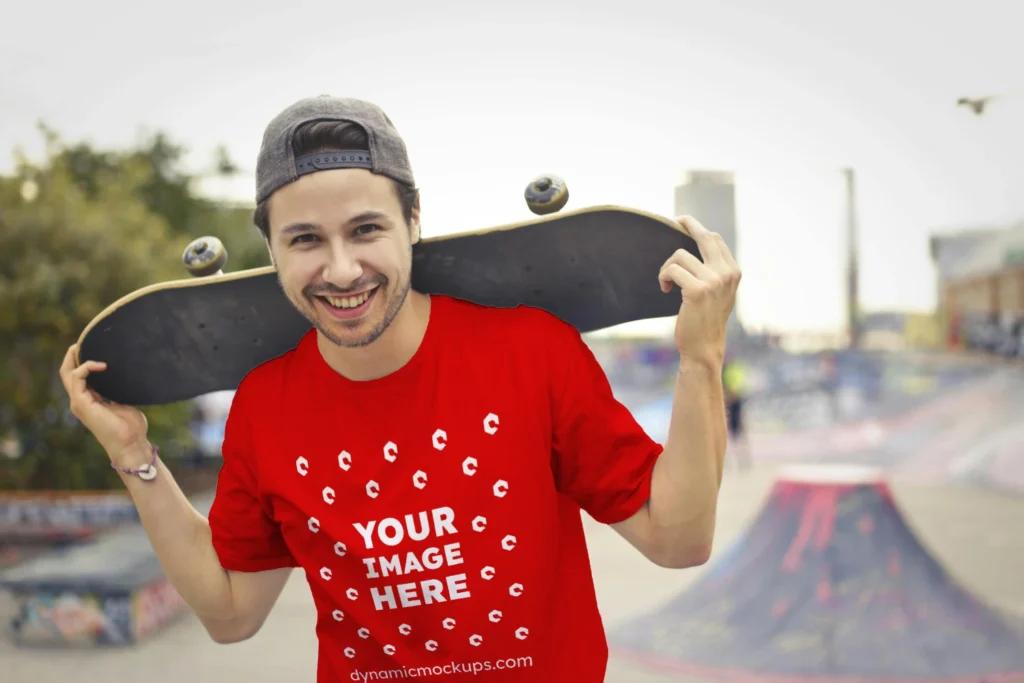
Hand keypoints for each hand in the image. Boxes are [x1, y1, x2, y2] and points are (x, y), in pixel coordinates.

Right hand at [60, 345, 150, 464]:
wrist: (131, 443)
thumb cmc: (131, 427)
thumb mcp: (124, 403)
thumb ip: (119, 391)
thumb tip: (127, 377)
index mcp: (90, 401)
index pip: (78, 377)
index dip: (80, 362)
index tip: (92, 348)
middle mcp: (81, 401)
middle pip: (67, 374)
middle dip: (72, 356)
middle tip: (80, 342)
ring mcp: (79, 403)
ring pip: (68, 374)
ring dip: (74, 358)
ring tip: (83, 346)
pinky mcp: (82, 404)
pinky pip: (77, 378)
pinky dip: (86, 368)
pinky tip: (102, 365)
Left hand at [658, 216, 740, 365]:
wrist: (703, 347)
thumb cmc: (706, 320)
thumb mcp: (719, 293)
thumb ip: (716, 272)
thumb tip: (701, 245)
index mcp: (733, 272)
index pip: (715, 239)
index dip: (698, 230)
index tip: (685, 225)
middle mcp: (727, 273)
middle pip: (704, 236)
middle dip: (689, 224)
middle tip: (677, 220)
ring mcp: (713, 281)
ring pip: (680, 255)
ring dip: (667, 268)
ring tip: (667, 282)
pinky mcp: (697, 289)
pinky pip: (672, 270)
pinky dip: (664, 277)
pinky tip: (665, 290)